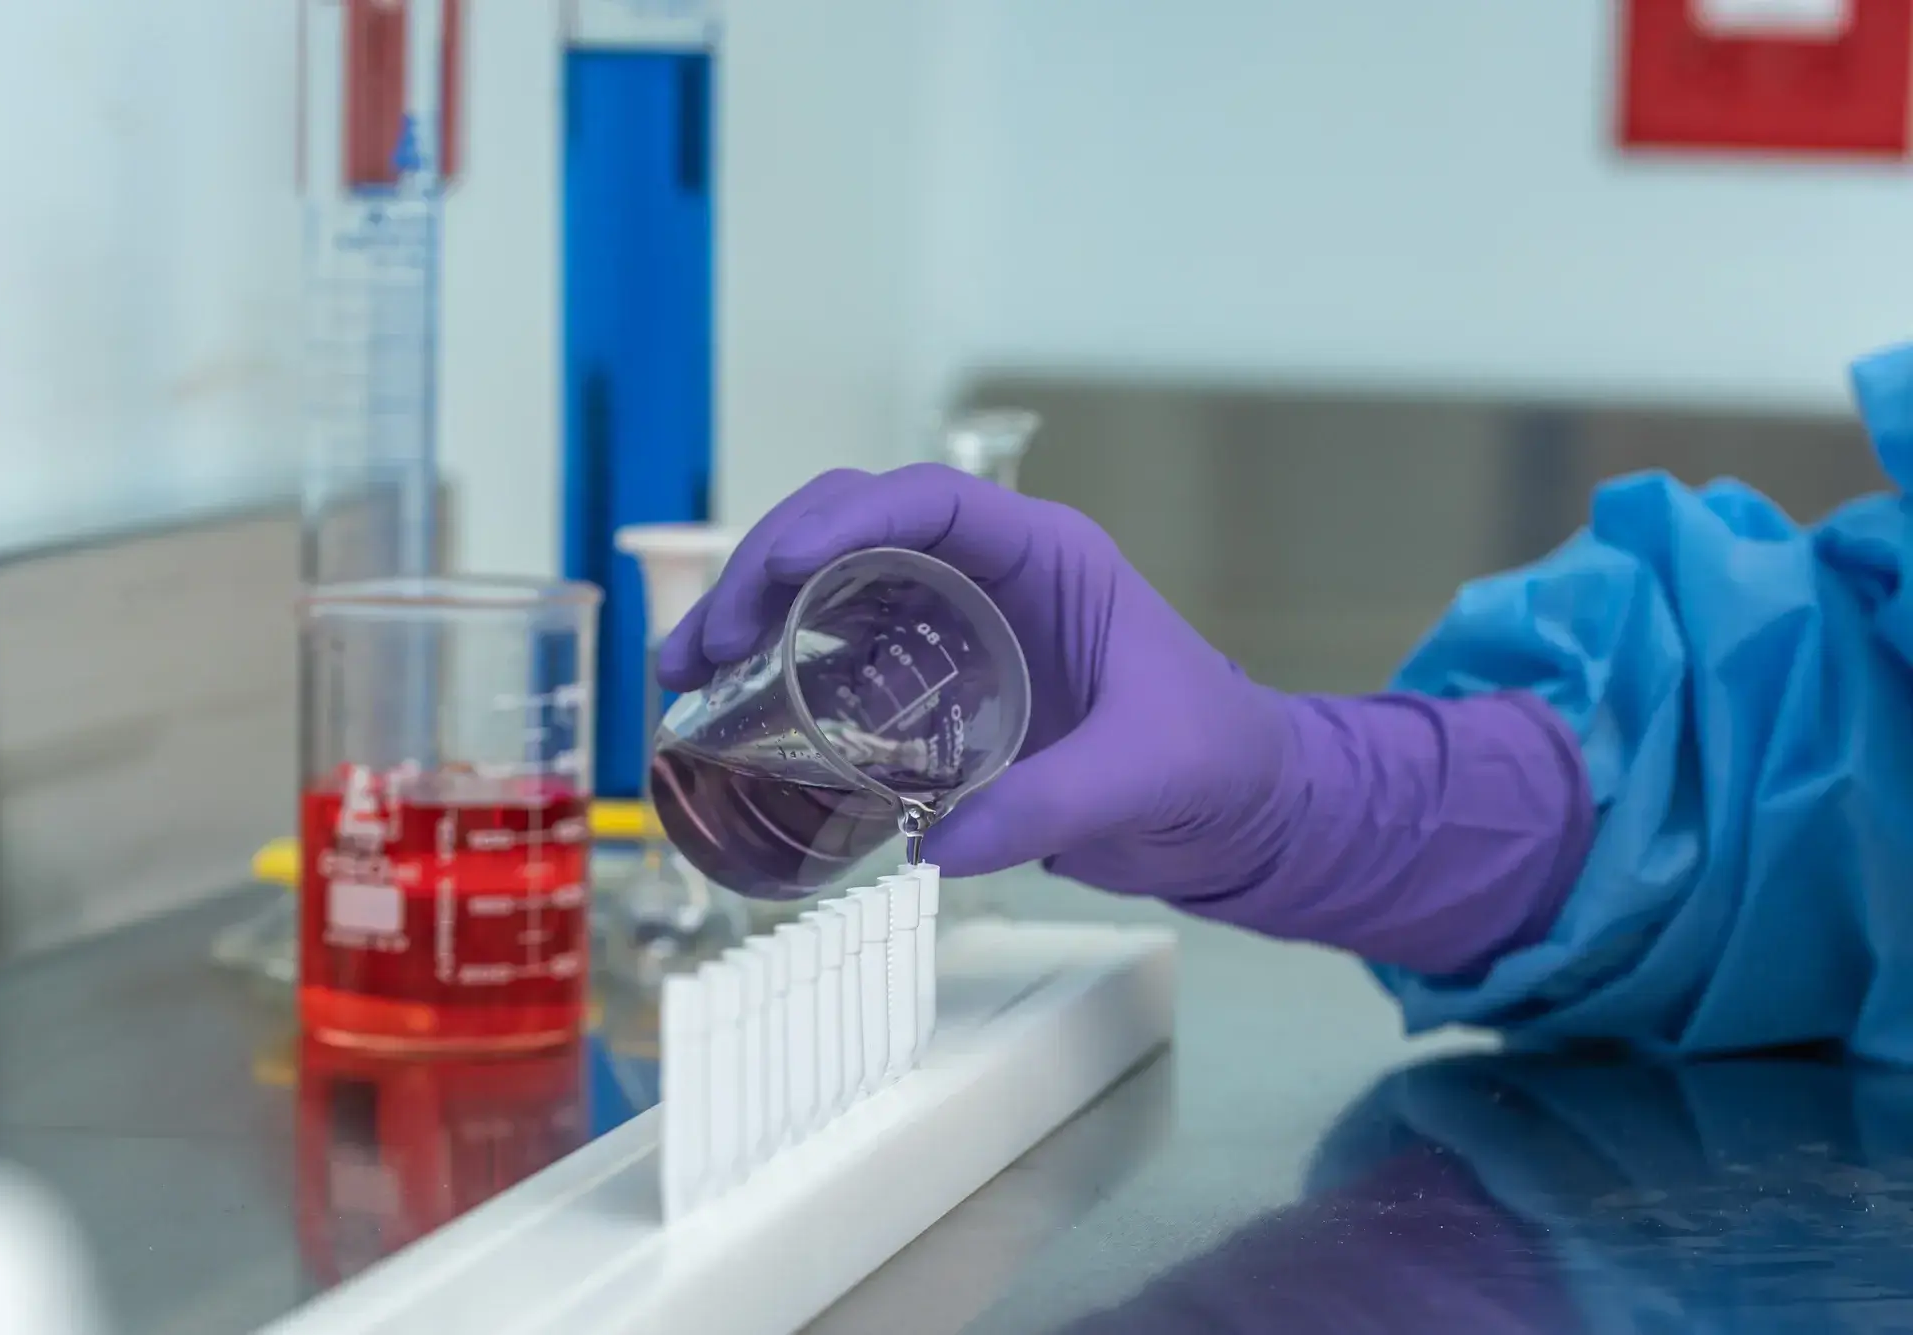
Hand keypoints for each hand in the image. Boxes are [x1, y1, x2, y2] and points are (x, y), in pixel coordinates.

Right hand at [657, 465, 1294, 892]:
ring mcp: (953, 629)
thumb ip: (1055, 803)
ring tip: (684, 678)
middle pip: (852, 533)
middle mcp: (986, 576)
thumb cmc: (1216, 761)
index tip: (780, 568)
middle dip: (765, 572)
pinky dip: (780, 684)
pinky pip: (840, 666)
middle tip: (706, 650)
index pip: (929, 503)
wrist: (1237, 811)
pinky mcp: (934, 688)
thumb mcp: (1147, 773)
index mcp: (1044, 556)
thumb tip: (942, 846)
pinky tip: (732, 721)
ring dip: (752, 624)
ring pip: (828, 594)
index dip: (846, 519)